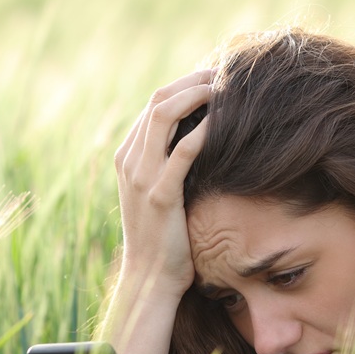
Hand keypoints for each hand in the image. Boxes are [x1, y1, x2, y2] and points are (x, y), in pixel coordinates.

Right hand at [113, 69, 213, 299]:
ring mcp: (141, 176)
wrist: (150, 278)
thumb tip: (203, 140)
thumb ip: (170, 165)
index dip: (187, 84)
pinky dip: (204, 129)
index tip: (217, 79)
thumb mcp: (162, 193)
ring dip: (198, 94)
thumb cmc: (164, 237)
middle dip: (194, 80)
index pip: (155, 103)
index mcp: (128, 156)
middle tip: (227, 75)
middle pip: (158, 99)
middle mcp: (130, 160)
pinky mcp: (160, 195)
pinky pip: (182, 150)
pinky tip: (225, 122)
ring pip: (164, 114)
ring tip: (227, 90)